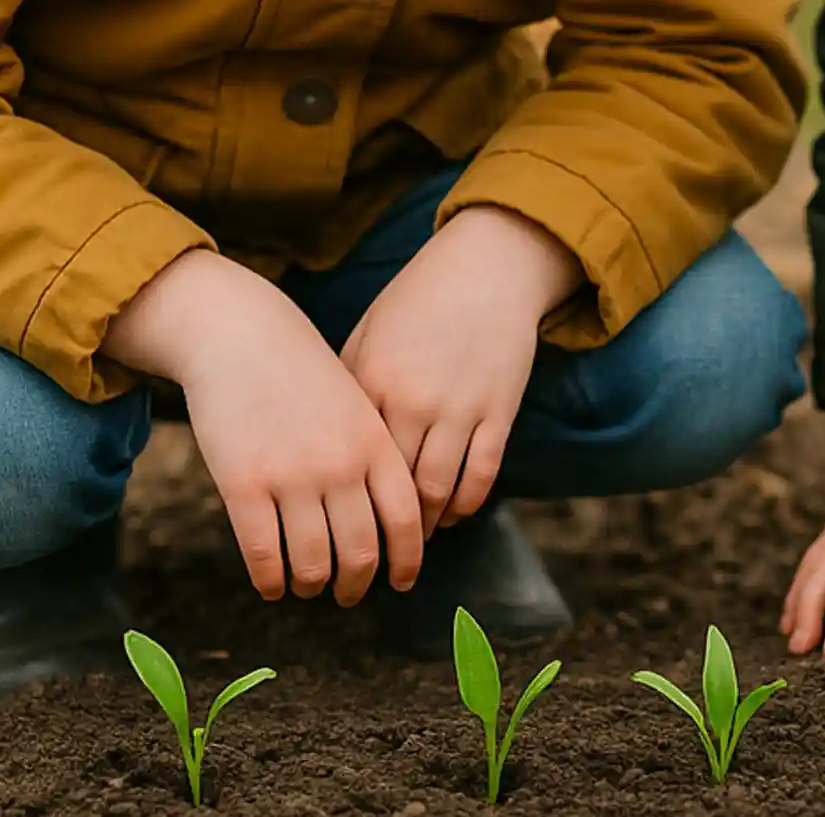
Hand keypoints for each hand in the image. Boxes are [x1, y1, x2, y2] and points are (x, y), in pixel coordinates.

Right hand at [105, 250, 423, 605]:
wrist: (240, 336)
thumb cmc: (301, 373)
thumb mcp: (356, 405)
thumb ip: (374, 455)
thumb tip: (389, 518)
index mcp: (375, 443)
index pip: (406, 519)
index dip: (407, 559)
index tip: (402, 580)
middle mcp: (340, 465)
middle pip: (361, 550)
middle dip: (358, 583)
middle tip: (351, 594)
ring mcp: (292, 477)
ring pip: (313, 562)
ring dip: (313, 585)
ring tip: (309, 587)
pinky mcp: (243, 485)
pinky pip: (264, 555)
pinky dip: (271, 581)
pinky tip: (272, 586)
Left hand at [341, 205, 581, 537]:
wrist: (487, 267)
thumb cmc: (419, 300)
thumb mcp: (370, 335)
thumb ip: (349, 386)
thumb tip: (325, 442)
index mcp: (372, 382)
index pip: (350, 464)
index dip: (340, 504)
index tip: (332, 529)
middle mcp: (413, 401)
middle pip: (392, 488)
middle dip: (382, 532)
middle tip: (372, 557)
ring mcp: (460, 407)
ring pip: (438, 490)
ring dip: (426, 523)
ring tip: (414, 541)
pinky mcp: (499, 409)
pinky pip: (481, 474)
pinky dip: (467, 503)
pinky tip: (454, 513)